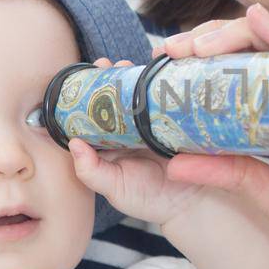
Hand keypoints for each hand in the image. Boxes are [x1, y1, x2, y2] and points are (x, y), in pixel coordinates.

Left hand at [67, 57, 206, 228]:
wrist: (195, 203)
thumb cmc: (151, 199)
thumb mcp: (116, 189)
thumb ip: (91, 172)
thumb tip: (73, 143)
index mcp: (110, 145)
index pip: (92, 118)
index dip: (84, 98)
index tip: (81, 80)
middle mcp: (129, 131)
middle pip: (114, 100)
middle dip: (108, 79)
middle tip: (106, 65)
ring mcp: (152, 123)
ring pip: (136, 95)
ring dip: (131, 77)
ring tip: (126, 66)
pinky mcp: (175, 119)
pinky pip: (163, 98)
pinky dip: (157, 84)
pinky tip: (153, 73)